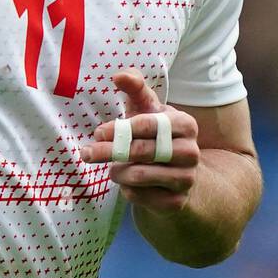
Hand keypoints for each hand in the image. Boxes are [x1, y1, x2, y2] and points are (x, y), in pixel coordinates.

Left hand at [80, 69, 199, 214]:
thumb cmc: (156, 136)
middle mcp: (191, 152)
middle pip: (142, 151)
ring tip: (113, 168)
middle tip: (86, 152)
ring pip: (138, 175)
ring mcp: (186, 179)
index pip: (148, 125)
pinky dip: (127, 190)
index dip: (119, 129)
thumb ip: (135, 88)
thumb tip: (118, 75)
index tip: (97, 132)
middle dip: (108, 151)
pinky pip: (140, 196)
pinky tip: (127, 184)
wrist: (178, 176)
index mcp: (185, 125)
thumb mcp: (147, 110)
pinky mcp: (176, 202)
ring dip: (117, 172)